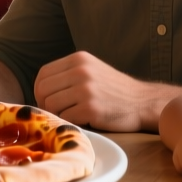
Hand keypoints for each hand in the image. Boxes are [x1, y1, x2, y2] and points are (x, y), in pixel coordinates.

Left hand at [33, 52, 177, 131]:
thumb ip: (68, 73)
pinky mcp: (91, 108)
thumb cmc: (114, 90)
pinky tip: (82, 120)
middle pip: (43, 90)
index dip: (39, 90)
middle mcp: (81, 71)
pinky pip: (65, 118)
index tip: (46, 100)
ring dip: (58, 114)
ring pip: (51, 105)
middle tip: (56, 112)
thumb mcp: (91, 70)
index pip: (43, 74)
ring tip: (72, 115)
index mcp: (79, 59)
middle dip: (44, 104)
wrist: (142, 102)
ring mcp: (86, 89)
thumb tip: (39, 88)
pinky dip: (70, 122)